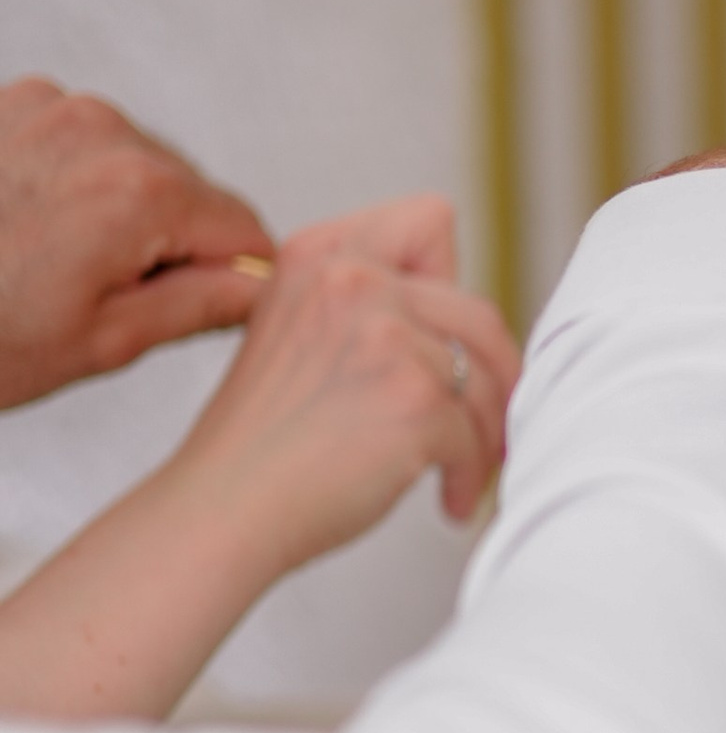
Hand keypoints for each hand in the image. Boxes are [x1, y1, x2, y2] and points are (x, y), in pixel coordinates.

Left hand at [0, 76, 274, 405]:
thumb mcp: (100, 342)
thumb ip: (199, 304)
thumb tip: (260, 288)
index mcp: (138, 194)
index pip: (243, 228)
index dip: (233, 274)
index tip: (198, 306)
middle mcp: (101, 131)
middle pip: (188, 191)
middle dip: (167, 240)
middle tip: (98, 293)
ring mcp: (51, 107)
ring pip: (134, 163)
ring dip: (116, 208)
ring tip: (52, 259)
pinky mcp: (15, 101)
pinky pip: (80, 141)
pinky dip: (70, 179)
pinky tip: (28, 222)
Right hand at [170, 225, 520, 573]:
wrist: (222, 509)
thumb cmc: (259, 444)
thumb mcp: (292, 331)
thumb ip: (360, 306)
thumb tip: (456, 328)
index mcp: (319, 255)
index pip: (430, 223)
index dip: (453, 284)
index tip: (447, 339)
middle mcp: (352, 280)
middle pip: (479, 310)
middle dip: (494, 373)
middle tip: (486, 419)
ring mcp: (386, 335)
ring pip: (486, 378)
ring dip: (484, 433)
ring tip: (462, 470)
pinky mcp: (415, 398)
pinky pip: (478, 436)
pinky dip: (470, 476)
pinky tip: (448, 499)